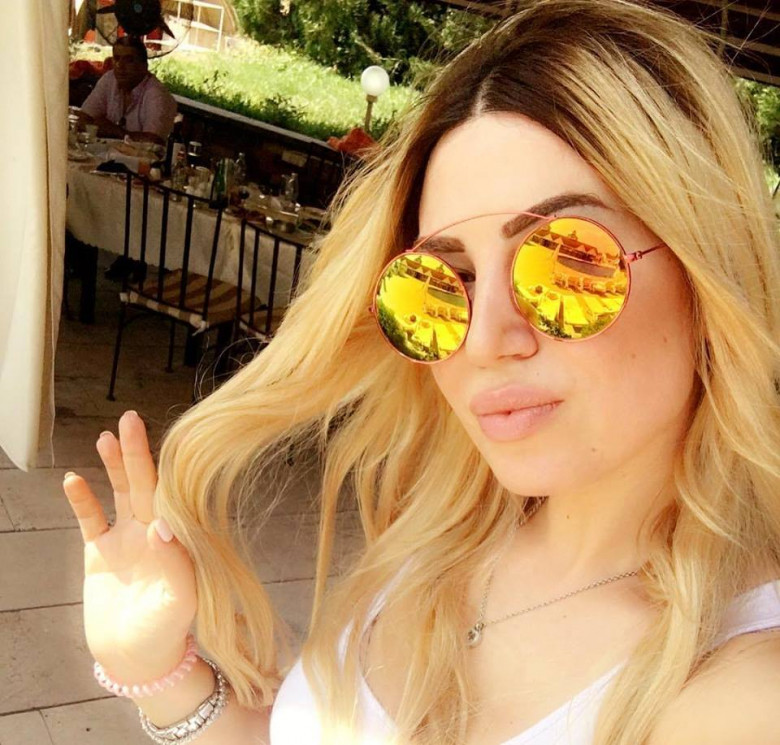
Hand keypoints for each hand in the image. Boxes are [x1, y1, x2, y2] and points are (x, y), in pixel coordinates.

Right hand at [63, 410, 197, 683]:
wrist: (137, 658)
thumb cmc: (167, 631)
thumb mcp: (180, 600)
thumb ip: (175, 562)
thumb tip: (162, 525)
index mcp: (177, 538)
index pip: (172, 493)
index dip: (167, 467)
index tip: (167, 438)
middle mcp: (153, 532)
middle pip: (145, 484)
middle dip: (138, 453)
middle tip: (130, 419)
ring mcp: (126, 539)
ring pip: (119, 494)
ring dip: (114, 466)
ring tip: (108, 436)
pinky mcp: (100, 553)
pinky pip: (90, 520)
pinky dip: (82, 500)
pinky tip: (74, 478)